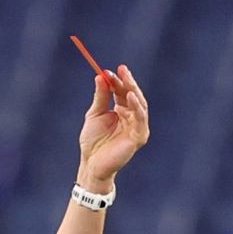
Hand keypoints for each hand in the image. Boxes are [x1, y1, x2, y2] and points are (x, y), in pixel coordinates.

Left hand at [76, 62, 149, 193]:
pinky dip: (137, 107)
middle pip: (133, 95)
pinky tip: (130, 97)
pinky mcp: (139, 137)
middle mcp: (132, 117)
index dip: (118, 80)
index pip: (123, 92)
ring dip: (133, 91)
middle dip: (128, 82)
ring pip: (140, 105)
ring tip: (126, 80)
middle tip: (122, 70)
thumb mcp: (95, 114)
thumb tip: (101, 76)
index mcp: (122, 110)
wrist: (91, 163)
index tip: (110, 70)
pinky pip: (141, 119)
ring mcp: (137, 127)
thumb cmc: (93, 142)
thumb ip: (100, 97)